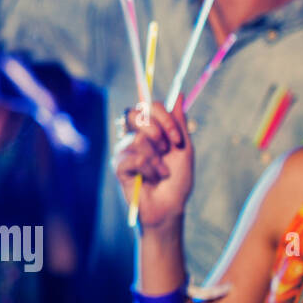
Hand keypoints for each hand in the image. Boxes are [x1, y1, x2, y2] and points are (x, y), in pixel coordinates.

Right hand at [113, 100, 192, 228]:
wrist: (170, 207)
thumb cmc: (177, 180)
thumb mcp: (184, 149)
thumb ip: (179, 123)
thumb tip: (178, 94)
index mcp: (149, 130)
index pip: (148, 107)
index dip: (164, 118)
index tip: (177, 138)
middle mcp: (133, 136)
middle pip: (135, 114)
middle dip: (157, 131)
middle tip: (167, 150)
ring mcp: (124, 150)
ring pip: (139, 139)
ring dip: (158, 159)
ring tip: (161, 173)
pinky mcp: (119, 165)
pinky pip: (135, 158)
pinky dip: (150, 170)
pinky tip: (151, 180)